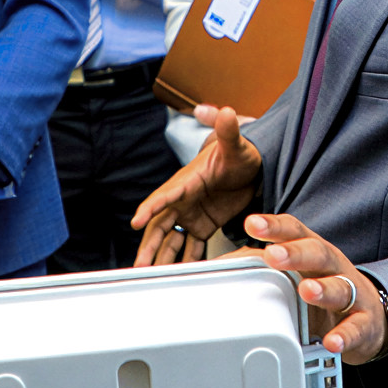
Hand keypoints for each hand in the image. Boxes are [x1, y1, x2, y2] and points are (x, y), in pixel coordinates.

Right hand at [131, 104, 261, 265]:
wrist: (251, 166)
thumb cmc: (240, 154)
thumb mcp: (236, 145)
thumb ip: (228, 132)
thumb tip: (224, 111)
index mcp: (187, 181)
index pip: (165, 194)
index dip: (150, 207)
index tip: (136, 220)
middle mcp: (183, 200)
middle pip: (160, 225)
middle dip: (148, 245)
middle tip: (139, 265)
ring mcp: (191, 214)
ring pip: (171, 239)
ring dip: (161, 257)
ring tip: (151, 276)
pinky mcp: (202, 225)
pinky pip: (190, 246)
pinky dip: (184, 261)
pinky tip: (179, 275)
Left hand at [245, 213, 387, 363]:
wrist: (372, 318)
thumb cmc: (326, 290)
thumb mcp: (297, 275)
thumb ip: (263, 270)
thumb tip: (220, 269)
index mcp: (314, 253)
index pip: (295, 232)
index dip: (275, 227)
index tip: (253, 224)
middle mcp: (334, 268)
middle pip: (318, 253)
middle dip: (295, 253)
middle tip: (273, 255)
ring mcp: (353, 294)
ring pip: (340, 287)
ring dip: (323, 289)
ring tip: (307, 291)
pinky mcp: (365, 323)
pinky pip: (357, 328)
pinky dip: (345, 335)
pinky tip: (332, 341)